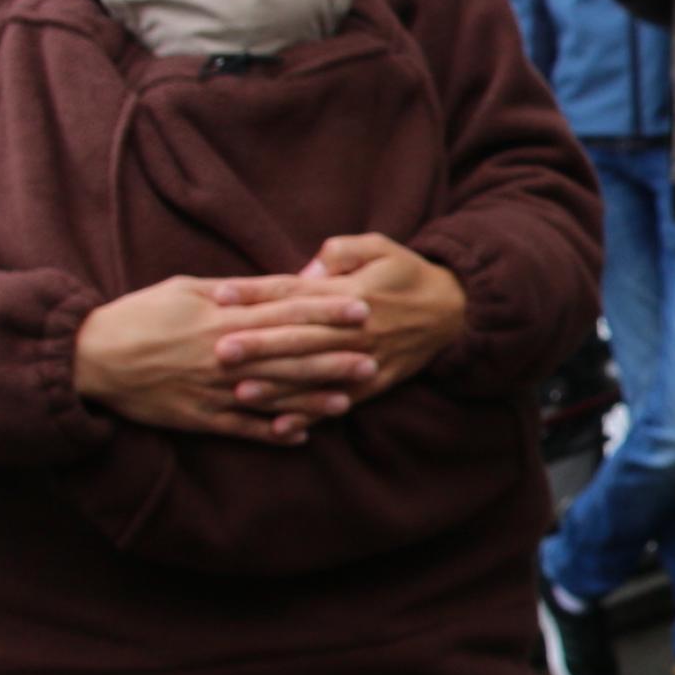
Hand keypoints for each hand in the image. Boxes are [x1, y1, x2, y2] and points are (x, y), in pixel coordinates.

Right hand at [74, 275, 372, 443]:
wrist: (89, 358)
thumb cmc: (140, 315)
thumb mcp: (185, 289)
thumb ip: (235, 290)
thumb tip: (279, 284)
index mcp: (220, 319)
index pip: (285, 313)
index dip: (326, 312)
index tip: (362, 308)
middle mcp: (221, 356)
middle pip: (287, 357)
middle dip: (332, 357)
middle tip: (374, 356)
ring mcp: (211, 390)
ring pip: (271, 397)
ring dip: (311, 400)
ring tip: (348, 400)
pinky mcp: (198, 418)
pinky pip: (241, 429)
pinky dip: (271, 433)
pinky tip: (301, 436)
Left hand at [234, 234, 466, 402]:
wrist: (456, 310)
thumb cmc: (407, 273)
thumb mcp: (379, 246)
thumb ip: (340, 251)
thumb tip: (307, 271)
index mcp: (351, 292)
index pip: (295, 291)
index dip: (257, 292)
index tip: (220, 295)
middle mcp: (355, 329)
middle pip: (300, 337)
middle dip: (259, 345)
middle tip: (219, 351)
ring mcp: (365, 359)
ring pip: (315, 375)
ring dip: (278, 387)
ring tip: (240, 392)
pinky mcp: (374, 383)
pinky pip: (338, 402)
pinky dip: (311, 417)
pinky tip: (282, 428)